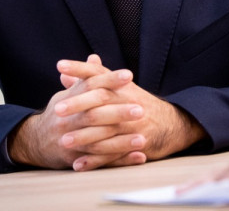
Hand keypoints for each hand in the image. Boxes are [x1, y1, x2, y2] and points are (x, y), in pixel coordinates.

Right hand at [7, 60, 145, 169]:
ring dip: (122, 141)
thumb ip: (84, 77)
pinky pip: (100, 162)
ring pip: (97, 141)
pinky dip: (120, 160)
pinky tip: (138, 156)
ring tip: (143, 138)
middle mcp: (67, 119)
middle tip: (141, 109)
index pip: (89, 85)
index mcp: (68, 99)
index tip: (129, 75)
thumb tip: (95, 57)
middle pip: (94, 114)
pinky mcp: (74, 159)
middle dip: (118, 112)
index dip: (109, 80)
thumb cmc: (60, 113)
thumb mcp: (68, 94)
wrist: (35, 142)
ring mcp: (69, 140)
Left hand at [56, 55, 207, 170]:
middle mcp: (128, 100)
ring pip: (106, 128)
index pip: (97, 72)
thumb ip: (88, 82)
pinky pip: (114, 153)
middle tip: (58, 110)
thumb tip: (63, 73)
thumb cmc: (136, 104)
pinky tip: (79, 164)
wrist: (170, 124)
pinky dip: (96, 161)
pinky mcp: (138, 143)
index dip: (79, 68)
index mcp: (121, 85)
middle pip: (101, 99)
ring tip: (64, 141)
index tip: (59, 64)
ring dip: (84, 136)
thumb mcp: (117, 88)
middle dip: (79, 104)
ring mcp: (134, 123)